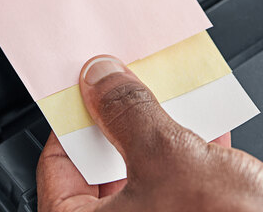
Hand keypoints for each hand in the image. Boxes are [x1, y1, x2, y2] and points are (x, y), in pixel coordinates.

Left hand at [37, 56, 262, 211]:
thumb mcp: (169, 158)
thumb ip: (128, 112)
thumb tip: (102, 77)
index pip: (57, 163)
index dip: (72, 119)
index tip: (85, 86)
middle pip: (102, 165)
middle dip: (119, 119)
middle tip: (124, 83)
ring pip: (144, 173)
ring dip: (157, 131)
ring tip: (163, 94)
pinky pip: (180, 186)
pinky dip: (188, 155)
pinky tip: (205, 126)